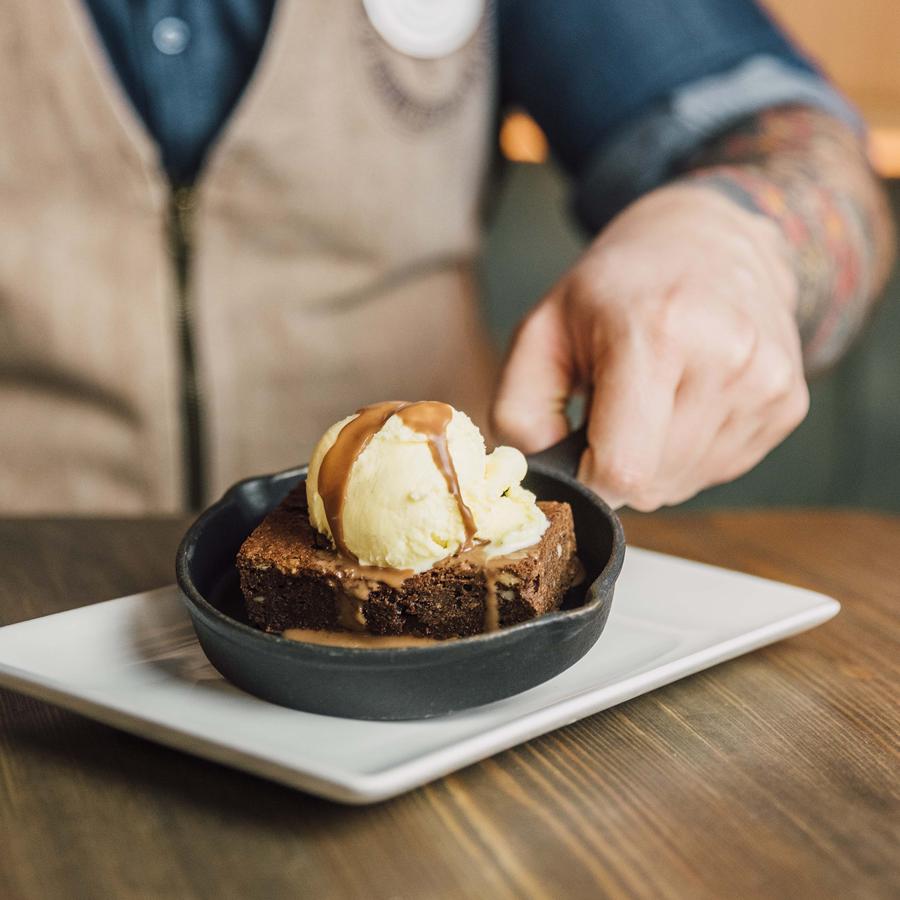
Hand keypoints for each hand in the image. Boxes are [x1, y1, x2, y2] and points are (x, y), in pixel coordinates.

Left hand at [491, 183, 809, 509]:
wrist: (707, 238)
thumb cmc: (613, 288)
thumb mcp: (540, 331)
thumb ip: (519, 413)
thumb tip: (543, 478)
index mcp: (655, 334)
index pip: (623, 469)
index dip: (588, 481)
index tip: (577, 455)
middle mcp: (724, 358)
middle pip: (654, 484)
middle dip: (618, 466)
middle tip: (611, 411)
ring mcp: (767, 382)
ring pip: (686, 483)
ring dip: (655, 461)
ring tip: (649, 399)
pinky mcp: (788, 402)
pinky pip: (720, 469)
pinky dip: (690, 452)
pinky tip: (683, 401)